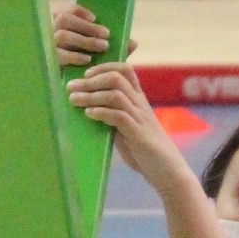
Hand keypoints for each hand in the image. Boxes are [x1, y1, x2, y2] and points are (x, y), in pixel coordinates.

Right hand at [53, 0, 138, 69]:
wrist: (81, 90)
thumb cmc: (93, 67)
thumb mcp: (105, 55)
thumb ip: (117, 48)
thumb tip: (133, 42)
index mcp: (66, 26)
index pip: (66, 10)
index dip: (79, 10)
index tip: (95, 18)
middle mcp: (54, 32)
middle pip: (63, 19)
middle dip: (86, 26)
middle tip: (107, 35)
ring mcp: (51, 46)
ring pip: (62, 35)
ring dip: (84, 40)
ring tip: (102, 47)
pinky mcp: (52, 61)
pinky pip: (59, 54)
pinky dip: (74, 55)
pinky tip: (88, 60)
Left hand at [68, 60, 191, 195]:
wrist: (167, 171)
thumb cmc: (142, 148)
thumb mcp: (127, 124)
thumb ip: (112, 112)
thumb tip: (84, 104)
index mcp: (138, 99)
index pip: (125, 70)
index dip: (104, 66)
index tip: (85, 73)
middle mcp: (140, 104)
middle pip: (116, 78)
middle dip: (91, 79)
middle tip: (71, 86)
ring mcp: (140, 118)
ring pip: (115, 95)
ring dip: (91, 95)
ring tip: (74, 100)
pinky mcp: (139, 134)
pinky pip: (119, 116)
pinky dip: (102, 112)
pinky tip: (89, 114)